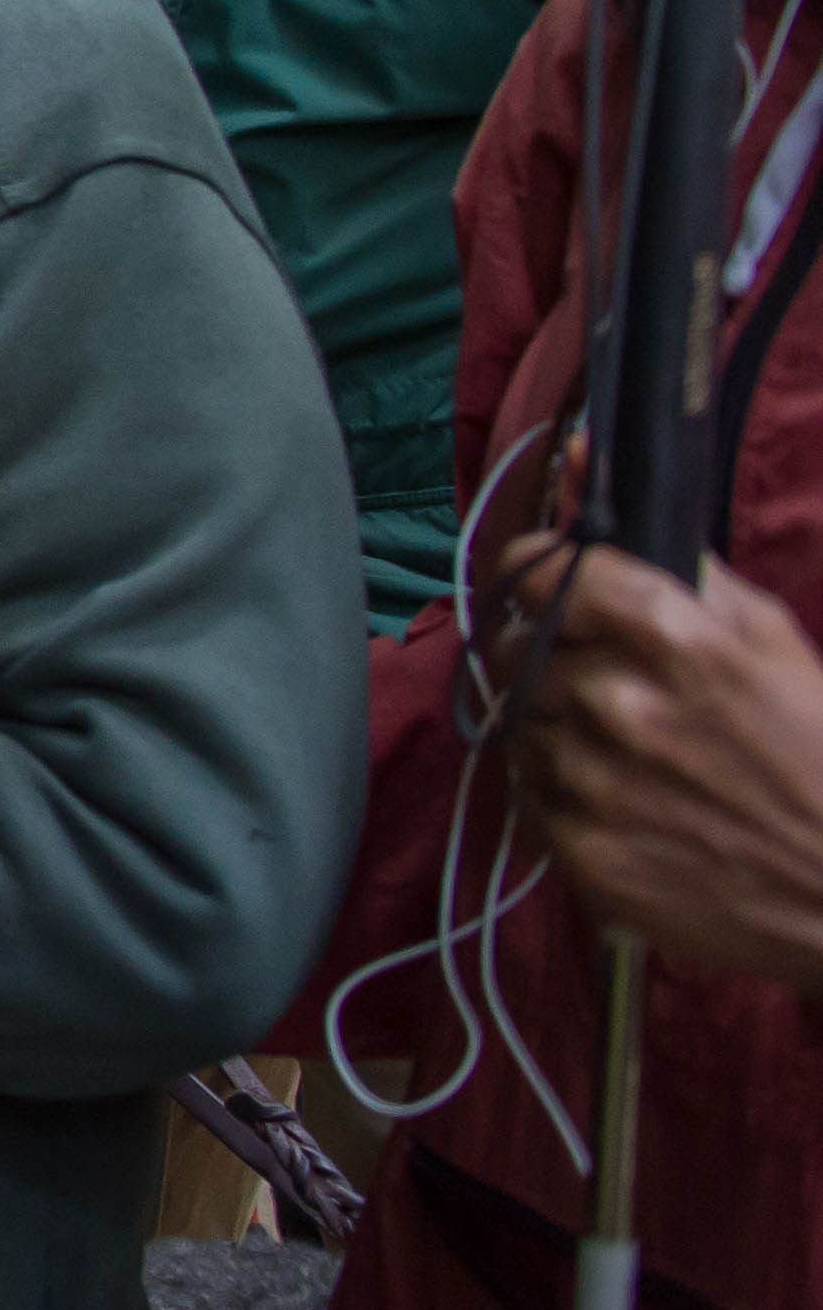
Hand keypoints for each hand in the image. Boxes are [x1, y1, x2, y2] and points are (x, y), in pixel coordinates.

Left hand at [503, 539, 822, 986]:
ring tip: (629, 749)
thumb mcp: (767, 638)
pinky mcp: (580, 849)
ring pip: (517, 721)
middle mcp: (614, 699)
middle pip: (517, 648)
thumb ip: (666, 551)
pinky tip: (624, 796)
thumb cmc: (817, 752)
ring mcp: (591, 778)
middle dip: (551, 655)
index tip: (551, 586)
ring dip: (555, 725)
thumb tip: (582, 459)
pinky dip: (562, 790)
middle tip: (607, 682)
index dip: (537, 575)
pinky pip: (528, 794)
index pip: (534, 570)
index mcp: (668, 634)